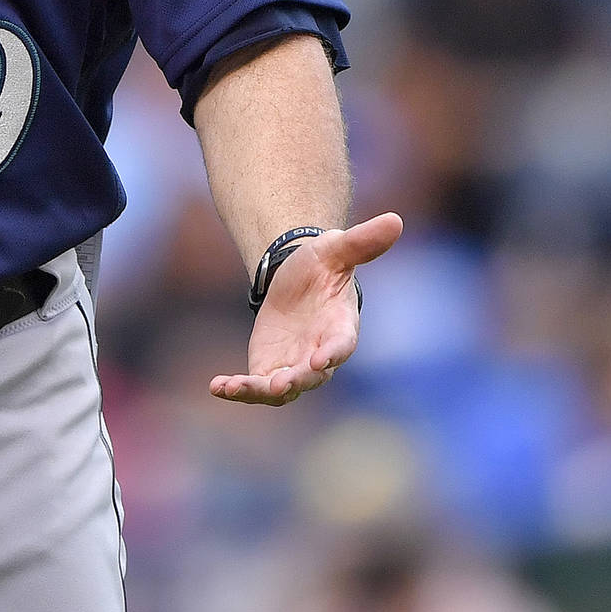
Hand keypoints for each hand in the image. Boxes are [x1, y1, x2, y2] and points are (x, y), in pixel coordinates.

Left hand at [210, 212, 403, 405]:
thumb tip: (395, 220)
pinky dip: (237, 389)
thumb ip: (362, 242)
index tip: (320, 362)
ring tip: (232, 388)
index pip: (341, 345)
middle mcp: (320, 353)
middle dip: (295, 381)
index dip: (332, 354)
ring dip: (258, 391)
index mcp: (340, 327)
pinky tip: (216, 387)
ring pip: (281, 389)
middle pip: (310, 377)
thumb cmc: (322, 265)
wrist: (295, 279)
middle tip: (279, 385)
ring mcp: (295, 365)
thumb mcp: (336, 249)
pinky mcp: (270, 368)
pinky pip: (256, 386)